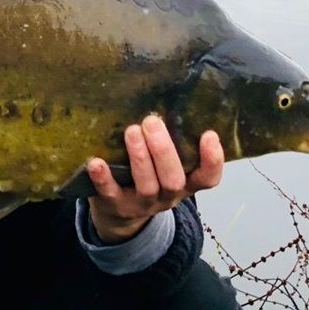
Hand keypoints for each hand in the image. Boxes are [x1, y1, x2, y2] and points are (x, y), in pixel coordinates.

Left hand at [86, 117, 223, 243]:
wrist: (119, 213)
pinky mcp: (115, 205)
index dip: (212, 160)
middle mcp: (168, 196)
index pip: (208, 178)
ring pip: (147, 186)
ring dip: (140, 158)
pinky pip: (110, 194)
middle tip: (151, 121)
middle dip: (163, 150)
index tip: (209, 134)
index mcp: (185, 183)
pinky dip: (103, 178)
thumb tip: (168, 96)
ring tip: (132, 131)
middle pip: (174, 180)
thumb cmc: (148, 174)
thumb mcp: (165, 163)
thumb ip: (171, 141)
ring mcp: (142, 204)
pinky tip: (96, 162)